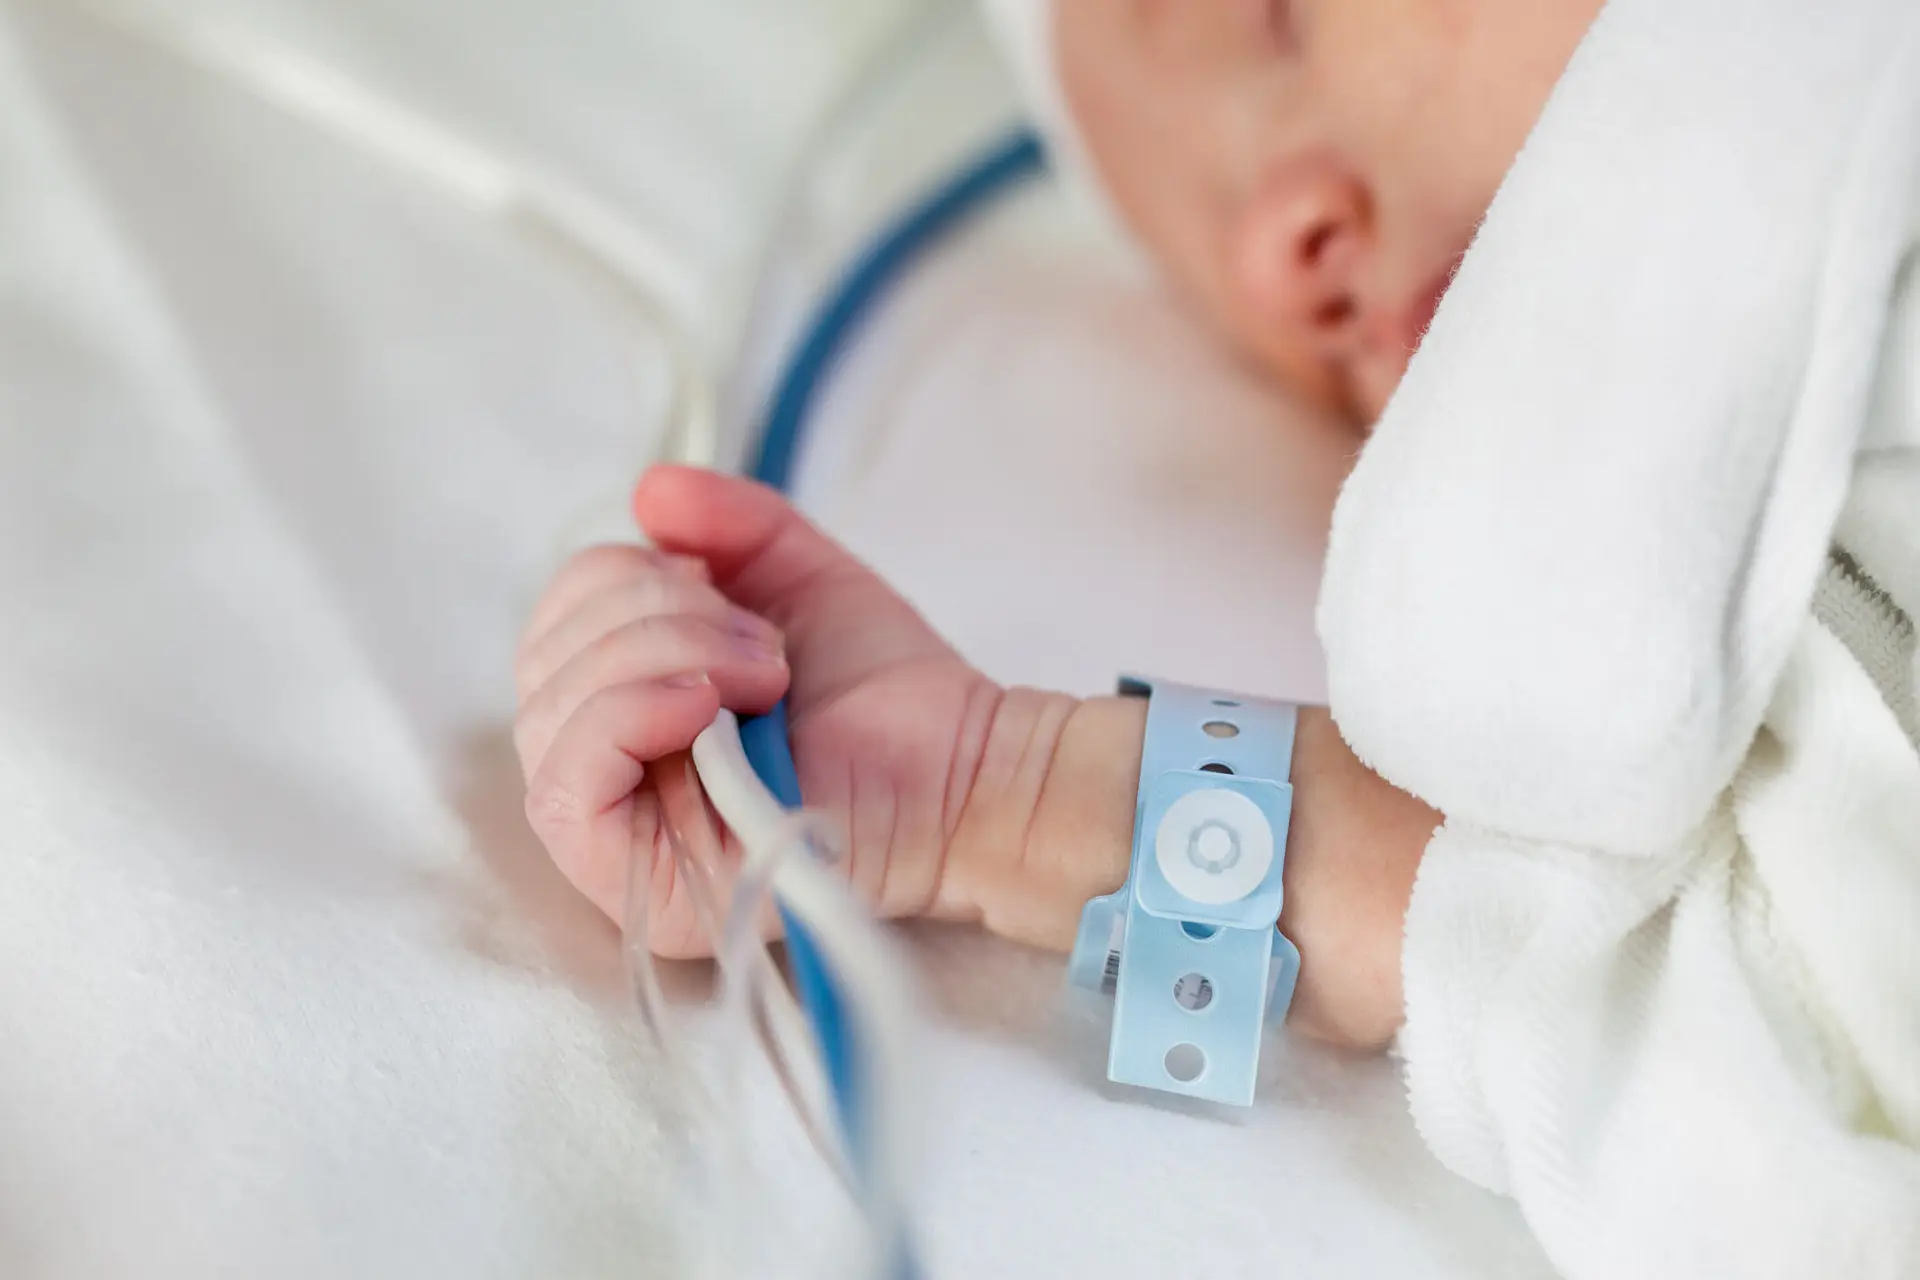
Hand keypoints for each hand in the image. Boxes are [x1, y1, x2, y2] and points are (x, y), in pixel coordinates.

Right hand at [513, 466, 999, 956]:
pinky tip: (701, 705)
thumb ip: (728, 523)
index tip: (723, 591)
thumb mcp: (797, 578)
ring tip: (762, 676)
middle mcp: (610, 774)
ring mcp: (617, 840)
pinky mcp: (636, 886)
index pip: (553, 626)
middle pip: (543, 664)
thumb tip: (648, 491)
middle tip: (759, 645)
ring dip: (658, 659)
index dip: (619, 581)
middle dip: (652, 618)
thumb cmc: (887, 694)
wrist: (964, 770)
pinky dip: (624, 717)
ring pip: (550, 716)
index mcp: (628, 705)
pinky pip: (565, 789)